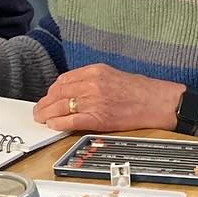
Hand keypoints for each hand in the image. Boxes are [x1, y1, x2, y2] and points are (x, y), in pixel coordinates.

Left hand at [35, 63, 182, 133]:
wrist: (158, 102)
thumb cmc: (142, 91)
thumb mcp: (114, 76)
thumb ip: (93, 81)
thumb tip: (74, 90)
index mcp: (96, 71)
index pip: (64, 80)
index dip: (52, 90)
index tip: (48, 97)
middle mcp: (92, 83)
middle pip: (59, 92)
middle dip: (45, 103)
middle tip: (38, 110)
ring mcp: (94, 101)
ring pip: (61, 106)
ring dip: (47, 114)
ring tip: (41, 118)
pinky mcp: (98, 118)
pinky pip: (71, 120)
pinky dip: (59, 123)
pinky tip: (53, 125)